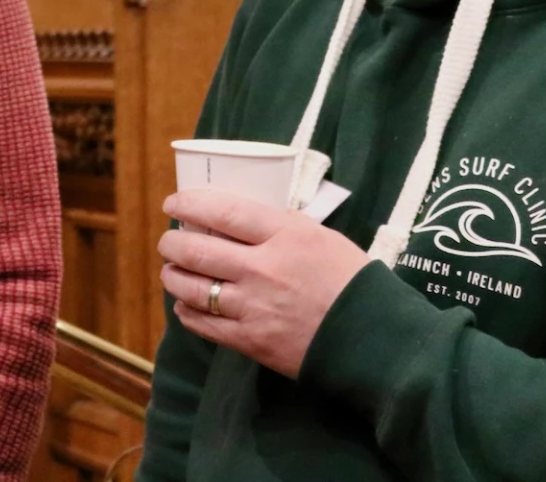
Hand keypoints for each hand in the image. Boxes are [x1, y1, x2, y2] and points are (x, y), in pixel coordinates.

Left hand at [159, 190, 370, 377]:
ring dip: (173, 277)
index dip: (190, 204)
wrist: (375, 341)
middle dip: (172, 242)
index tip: (173, 204)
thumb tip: (239, 218)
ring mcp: (255, 306)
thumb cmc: (352, 283)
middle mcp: (264, 268)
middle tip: (169, 241)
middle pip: (197, 249)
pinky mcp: (252, 341)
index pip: (223, 211)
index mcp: (286, 235)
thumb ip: (280, 227)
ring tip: (171, 271)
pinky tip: (186, 306)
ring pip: (192, 287)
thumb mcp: (321, 238)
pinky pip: (205, 324)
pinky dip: (188, 312)